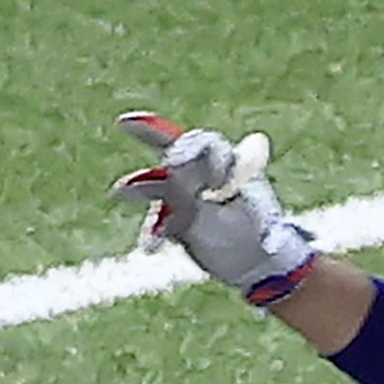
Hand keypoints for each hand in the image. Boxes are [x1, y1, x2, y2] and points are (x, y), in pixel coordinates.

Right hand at [114, 114, 318, 299]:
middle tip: (127, 123)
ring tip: (119, 192)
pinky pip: (158, 223)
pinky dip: (152, 232)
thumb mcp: (256, 204)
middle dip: (149, 132)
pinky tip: (150, 246)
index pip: (206, 146)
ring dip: (139, 186)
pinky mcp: (176, 222)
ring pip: (157, 185)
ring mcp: (185, 197)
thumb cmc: (264, 227)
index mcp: (224, 163)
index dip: (196, 152)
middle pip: (173, 148)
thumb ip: (244, 180)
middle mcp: (201, 174)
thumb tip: (255, 142)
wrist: (258, 261)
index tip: (195, 170)